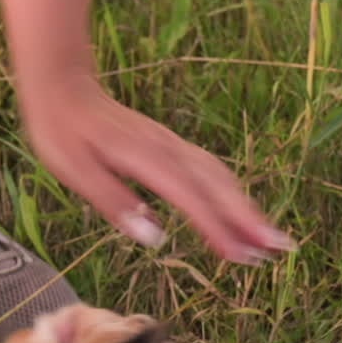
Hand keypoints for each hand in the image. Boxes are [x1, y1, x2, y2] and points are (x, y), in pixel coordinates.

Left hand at [0, 0, 290, 260]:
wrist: (63, 86)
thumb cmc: (62, 132)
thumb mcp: (74, 171)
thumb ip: (114, 202)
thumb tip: (153, 236)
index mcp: (145, 158)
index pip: (191, 198)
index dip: (218, 228)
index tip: (242, 256)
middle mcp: (168, 150)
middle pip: (219, 186)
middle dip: (251, 219)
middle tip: (280, 249)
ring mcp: (173, 146)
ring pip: (220, 176)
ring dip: (247, 208)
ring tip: (270, 239)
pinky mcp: (171, 147)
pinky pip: (210, 170)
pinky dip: (231, 193)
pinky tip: (241, 212)